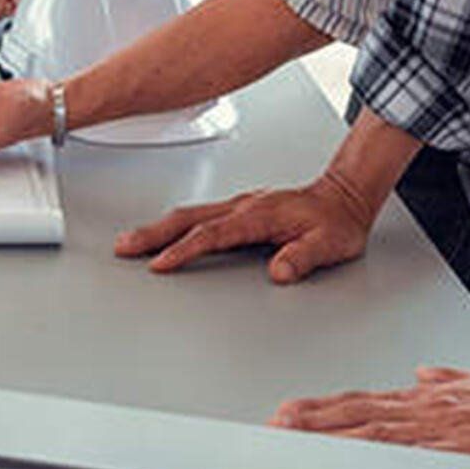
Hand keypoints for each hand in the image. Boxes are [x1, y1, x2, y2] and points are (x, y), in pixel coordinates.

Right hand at [113, 170, 376, 280]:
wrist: (344, 198)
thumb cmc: (336, 222)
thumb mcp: (329, 245)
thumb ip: (303, 257)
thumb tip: (279, 271)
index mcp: (259, 215)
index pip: (212, 234)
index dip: (184, 249)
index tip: (160, 263)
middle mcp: (244, 206)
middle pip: (188, 218)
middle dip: (153, 233)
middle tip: (124, 247)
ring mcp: (239, 205)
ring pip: (190, 214)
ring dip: (159, 227)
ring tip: (133, 241)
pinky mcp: (239, 209)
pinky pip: (199, 215)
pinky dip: (175, 224)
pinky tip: (165, 232)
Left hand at [272, 366, 469, 466]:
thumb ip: (446, 380)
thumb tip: (423, 373)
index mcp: (423, 401)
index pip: (362, 402)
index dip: (324, 408)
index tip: (291, 410)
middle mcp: (420, 411)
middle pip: (354, 414)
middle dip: (311, 420)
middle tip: (274, 423)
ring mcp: (434, 430)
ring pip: (369, 430)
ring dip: (328, 431)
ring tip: (292, 433)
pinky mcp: (455, 449)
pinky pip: (406, 454)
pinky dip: (375, 455)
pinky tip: (350, 459)